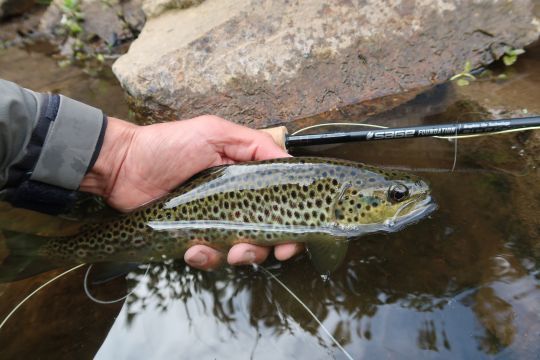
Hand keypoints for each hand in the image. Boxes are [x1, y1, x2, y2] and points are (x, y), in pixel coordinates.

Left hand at [80, 115, 303, 269]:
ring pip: (240, 250)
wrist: (122, 166)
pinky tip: (193, 248)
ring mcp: (214, 222)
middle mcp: (236, 202)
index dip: (292, 225)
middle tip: (250, 248)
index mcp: (246, 178)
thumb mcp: (215, 132)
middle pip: (266, 233)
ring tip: (226, 250)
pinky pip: (209, 257)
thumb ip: (254, 144)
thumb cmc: (168, 144)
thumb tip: (289, 161)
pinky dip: (205, 257)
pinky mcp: (193, 238)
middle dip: (264, 247)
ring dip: (237, 254)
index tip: (293, 239)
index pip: (280, 203)